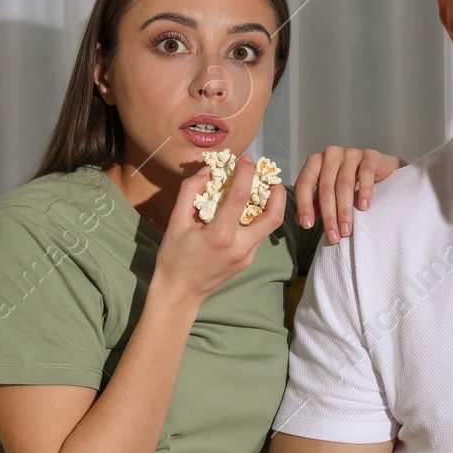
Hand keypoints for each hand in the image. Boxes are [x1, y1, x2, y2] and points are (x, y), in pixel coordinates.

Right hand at [149, 155, 287, 306]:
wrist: (180, 293)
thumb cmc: (174, 258)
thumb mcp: (176, 223)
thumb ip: (190, 193)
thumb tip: (207, 171)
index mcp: (220, 236)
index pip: (240, 197)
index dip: (245, 174)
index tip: (245, 159)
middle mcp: (239, 247)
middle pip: (273, 217)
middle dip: (278, 194)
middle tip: (270, 178)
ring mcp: (246, 256)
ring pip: (268, 226)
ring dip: (269, 205)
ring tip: (260, 189)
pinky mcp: (247, 260)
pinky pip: (258, 235)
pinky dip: (257, 218)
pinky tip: (246, 209)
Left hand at [294, 147, 404, 243]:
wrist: (379, 169)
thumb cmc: (351, 182)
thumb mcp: (330, 194)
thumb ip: (315, 205)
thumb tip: (300, 221)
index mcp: (315, 162)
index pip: (304, 183)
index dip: (304, 205)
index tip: (307, 226)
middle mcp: (331, 154)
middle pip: (326, 187)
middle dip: (329, 215)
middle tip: (333, 236)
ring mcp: (350, 153)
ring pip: (344, 184)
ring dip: (345, 210)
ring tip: (347, 230)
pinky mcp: (370, 155)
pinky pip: (365, 173)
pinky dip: (364, 192)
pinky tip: (364, 207)